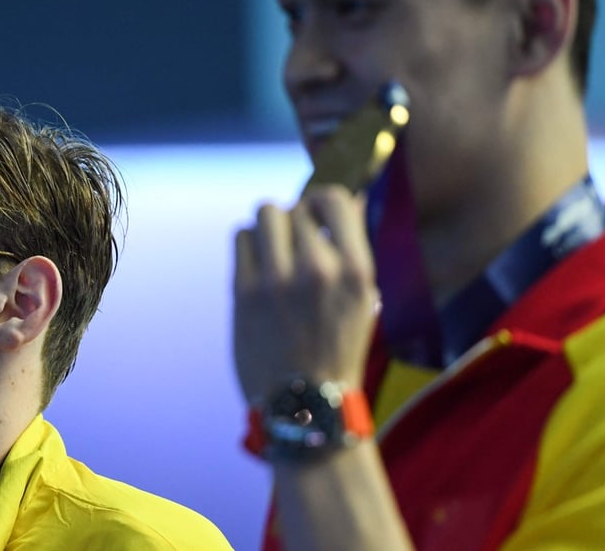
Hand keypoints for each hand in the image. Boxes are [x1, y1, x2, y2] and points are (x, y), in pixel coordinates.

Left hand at [233, 185, 377, 402]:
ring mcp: (278, 280)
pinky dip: (249, 244)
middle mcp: (318, 269)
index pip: (333, 200)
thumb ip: (349, 253)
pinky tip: (257, 266)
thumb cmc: (336, 351)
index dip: (321, 202)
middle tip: (293, 246)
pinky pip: (241, 237)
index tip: (316, 217)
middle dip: (294, 222)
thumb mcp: (363, 301)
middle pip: (296, 207)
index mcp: (356, 271)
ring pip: (265, 213)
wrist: (305, 406)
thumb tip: (341, 202)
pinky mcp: (245, 291)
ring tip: (273, 250)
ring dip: (269, 226)